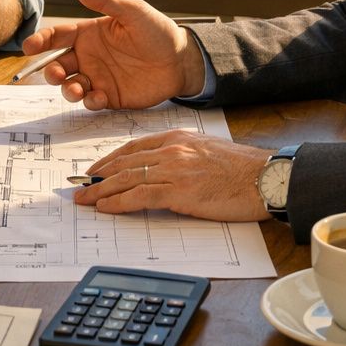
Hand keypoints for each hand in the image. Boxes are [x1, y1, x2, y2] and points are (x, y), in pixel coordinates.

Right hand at [21, 0, 202, 109]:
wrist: (181, 61)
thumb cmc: (157, 32)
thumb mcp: (132, 11)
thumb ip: (104, 1)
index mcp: (89, 34)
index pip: (57, 36)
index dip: (41, 40)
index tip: (29, 47)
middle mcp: (89, 56)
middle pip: (58, 65)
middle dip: (50, 71)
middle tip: (55, 73)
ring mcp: (97, 77)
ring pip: (69, 86)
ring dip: (67, 89)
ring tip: (78, 89)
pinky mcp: (109, 96)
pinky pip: (91, 102)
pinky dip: (89, 101)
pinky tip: (99, 97)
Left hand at [74, 131, 271, 221]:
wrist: (266, 177)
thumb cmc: (242, 170)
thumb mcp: (206, 151)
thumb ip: (181, 156)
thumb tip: (162, 172)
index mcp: (177, 138)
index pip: (132, 148)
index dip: (108, 160)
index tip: (94, 170)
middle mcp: (171, 149)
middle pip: (123, 162)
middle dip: (97, 176)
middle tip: (79, 186)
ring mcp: (174, 169)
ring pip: (126, 178)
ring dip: (100, 190)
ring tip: (84, 199)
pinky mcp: (179, 190)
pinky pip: (139, 196)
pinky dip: (118, 202)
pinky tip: (104, 207)